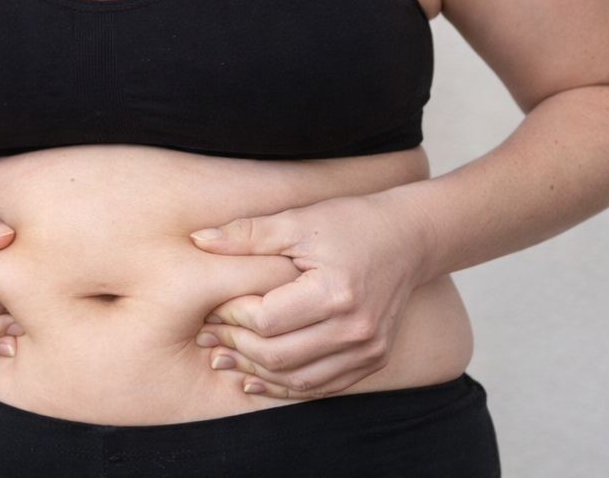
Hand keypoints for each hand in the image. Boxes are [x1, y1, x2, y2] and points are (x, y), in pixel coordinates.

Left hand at [189, 191, 431, 398]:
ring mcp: (368, 349)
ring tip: (223, 357)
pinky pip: (322, 386)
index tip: (212, 304)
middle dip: (235, 346)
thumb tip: (198, 240)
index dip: (231, 315)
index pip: (266, 320)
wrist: (410, 238)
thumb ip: (248, 234)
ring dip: (255, 372)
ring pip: (298, 379)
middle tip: (207, 335)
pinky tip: (257, 378)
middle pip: (278, 355)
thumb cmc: (352, 223)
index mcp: (335, 293)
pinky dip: (286, 386)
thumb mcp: (298, 221)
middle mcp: (356, 329)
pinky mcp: (373, 359)